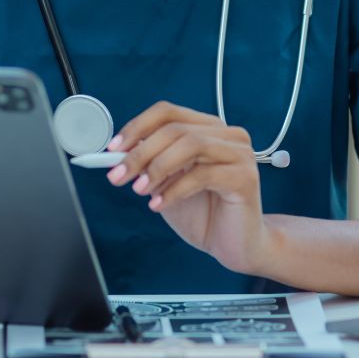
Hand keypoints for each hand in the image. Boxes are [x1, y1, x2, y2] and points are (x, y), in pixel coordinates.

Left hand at [105, 102, 271, 275]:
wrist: (237, 245)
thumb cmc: (204, 213)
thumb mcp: (167, 184)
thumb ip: (149, 165)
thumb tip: (118, 153)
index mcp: (208, 128)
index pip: (168, 112)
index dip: (137, 127)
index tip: (113, 149)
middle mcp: (227, 134)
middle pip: (175, 128)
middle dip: (141, 152)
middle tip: (119, 175)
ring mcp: (239, 153)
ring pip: (189, 145)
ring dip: (157, 167)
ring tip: (139, 190)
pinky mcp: (245, 176)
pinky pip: (203, 174)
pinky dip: (174, 189)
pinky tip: (160, 204)